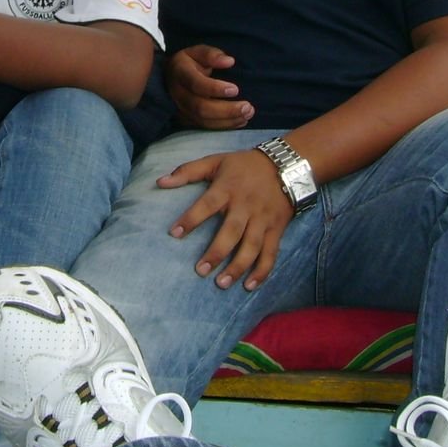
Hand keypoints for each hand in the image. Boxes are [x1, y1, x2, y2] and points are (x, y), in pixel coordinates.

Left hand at [161, 148, 293, 290]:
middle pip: (232, 231)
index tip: (174, 233)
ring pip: (252, 246)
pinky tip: (250, 286)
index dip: (191, 218)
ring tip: (221, 283)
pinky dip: (262, 271)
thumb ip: (187, 171)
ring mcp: (263, 219)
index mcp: (228, 188)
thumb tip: (160, 182)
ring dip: (238, 266)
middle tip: (200, 271)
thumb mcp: (216, 161)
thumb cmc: (244, 165)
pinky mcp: (277, 229)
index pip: (207, 204)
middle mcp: (246, 205)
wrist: (287, 164)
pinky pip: (271, 253)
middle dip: (217, 252)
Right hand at [166, 45, 253, 128]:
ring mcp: (181, 109)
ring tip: (248, 114)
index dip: (215, 89)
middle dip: (226, 110)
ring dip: (228, 120)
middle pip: (201, 107)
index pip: (196, 84)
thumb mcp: (198, 51)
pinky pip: (206, 127)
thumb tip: (229, 61)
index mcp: (180, 72)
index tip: (235, 90)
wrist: (172, 76)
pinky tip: (240, 121)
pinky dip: (224, 126)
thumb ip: (212, 54)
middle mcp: (178, 93)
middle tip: (248, 107)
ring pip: (204, 120)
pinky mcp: (187, 119)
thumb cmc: (190, 62)